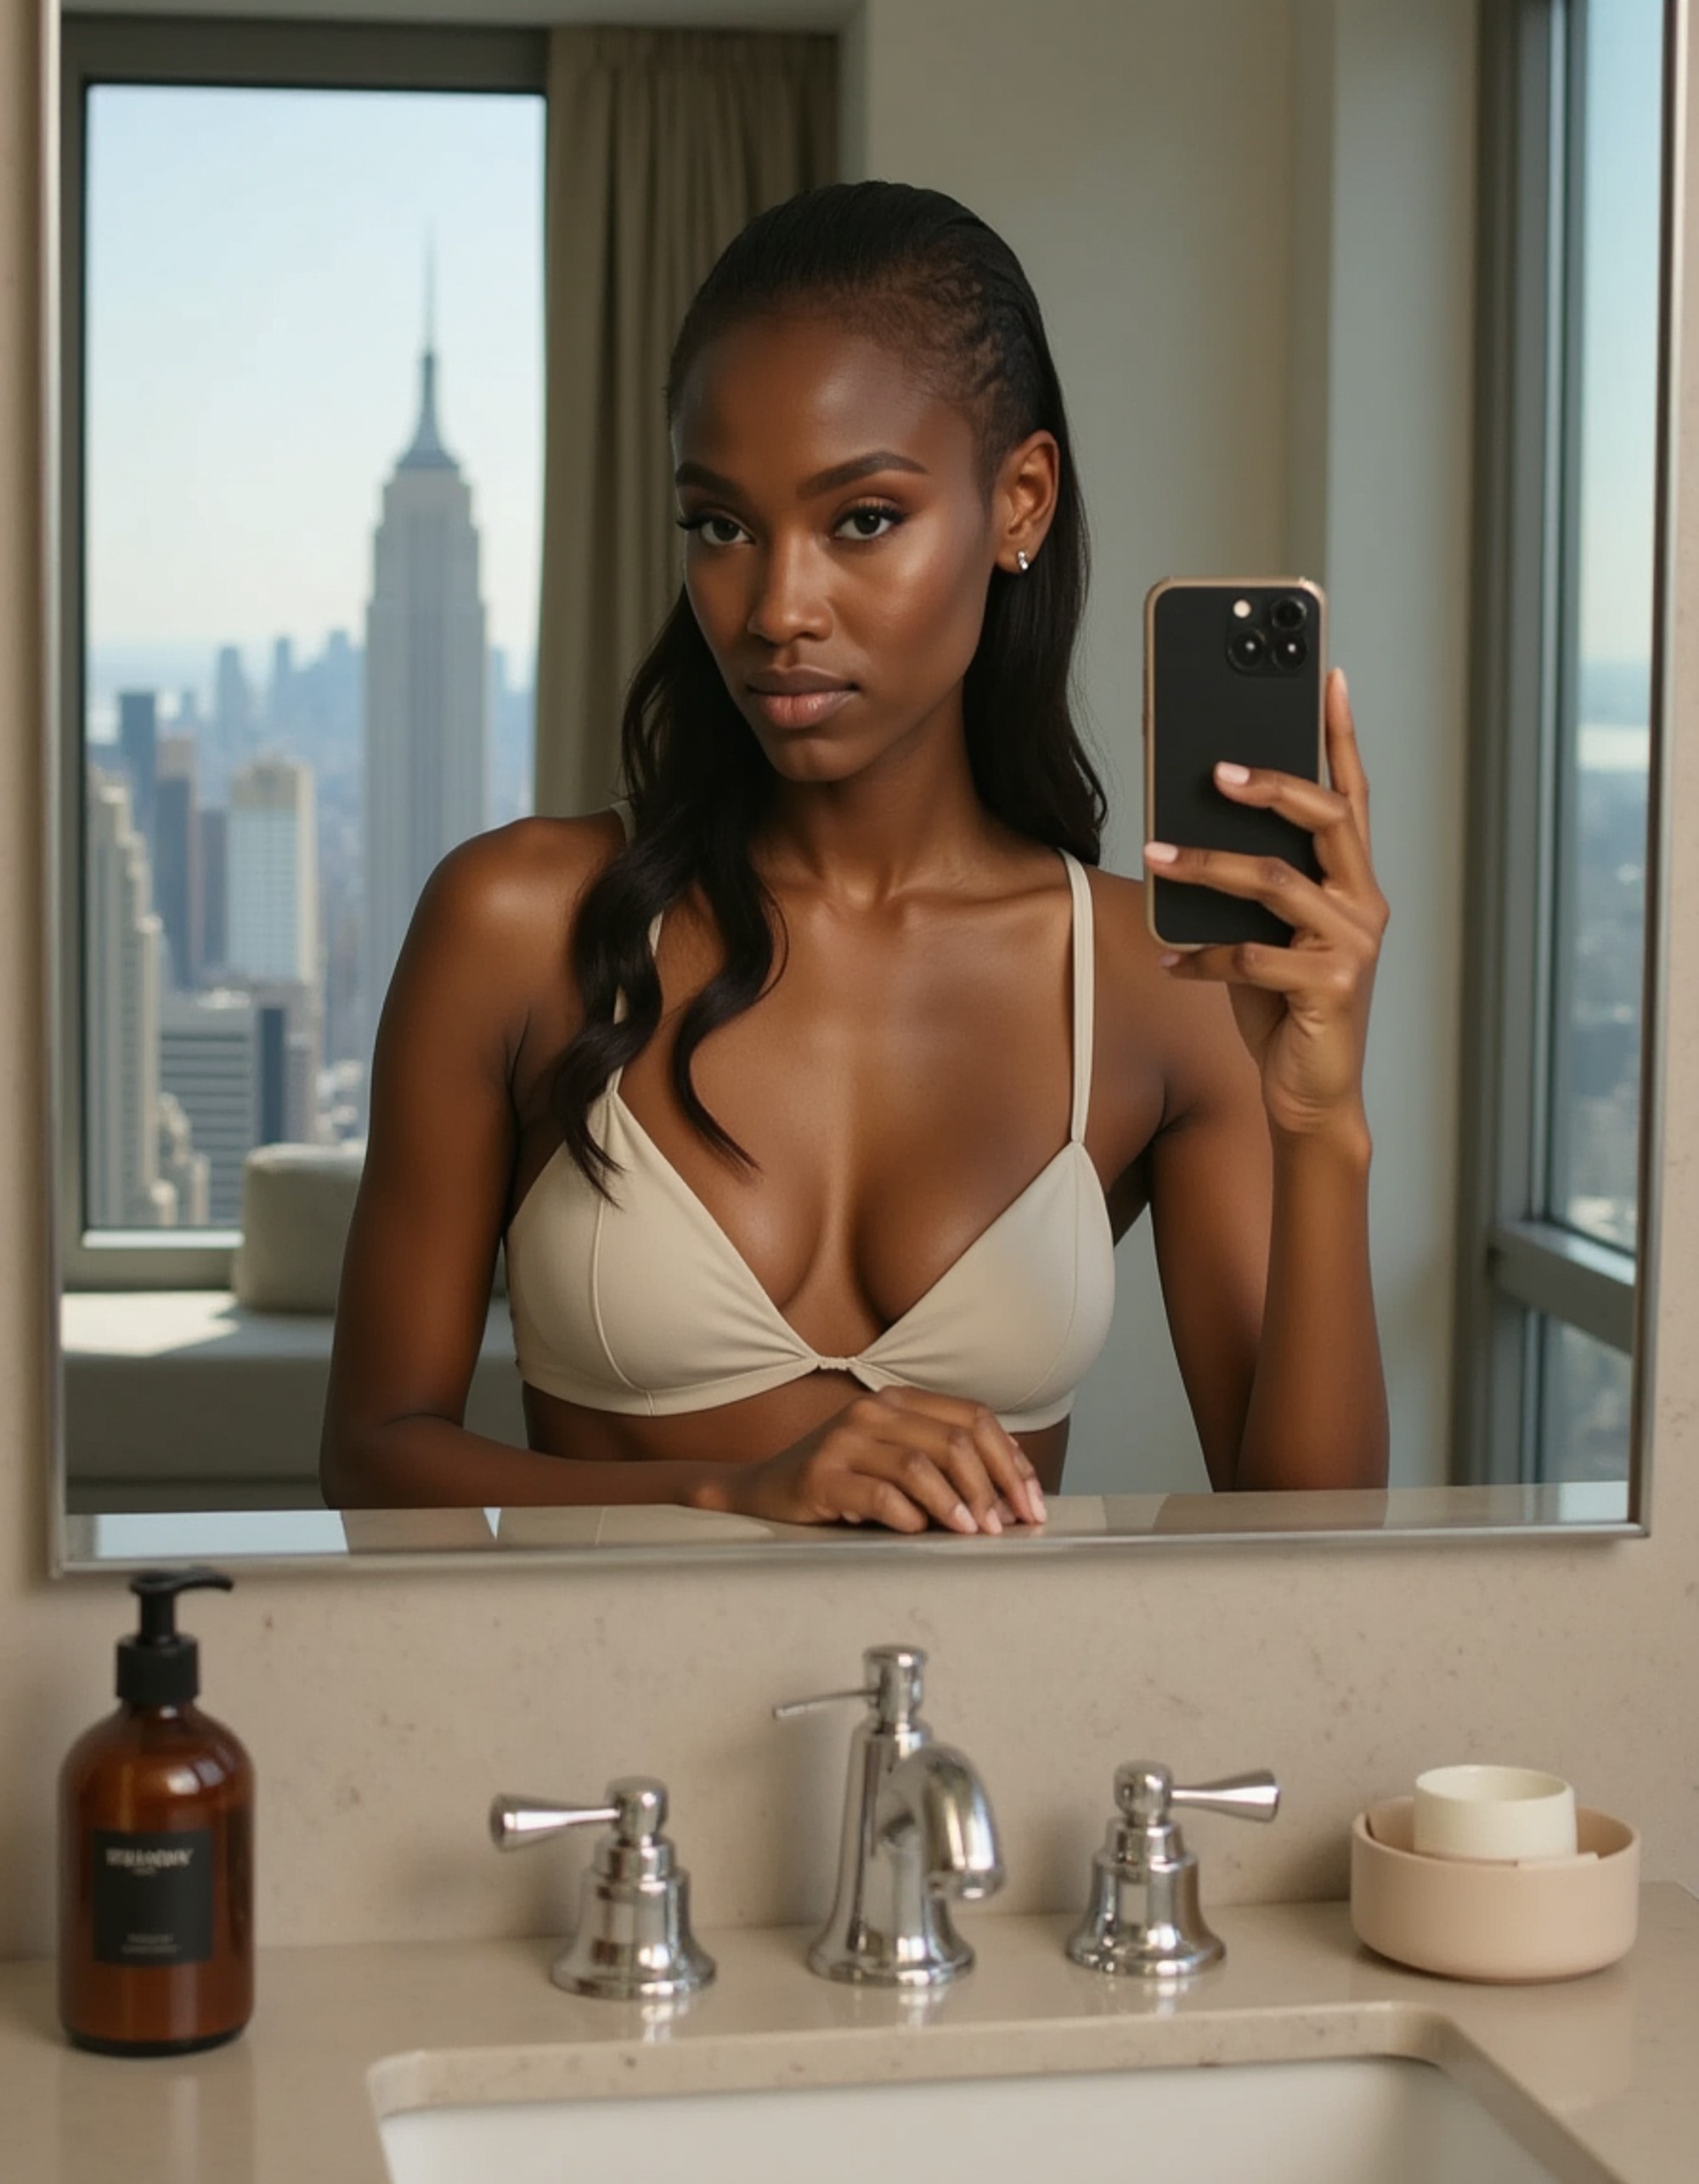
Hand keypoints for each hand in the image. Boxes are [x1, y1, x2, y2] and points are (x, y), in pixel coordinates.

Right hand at [727, 1388, 1047, 1533]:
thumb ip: (944, 1463)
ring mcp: (844, 1439)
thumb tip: (1010, 1493)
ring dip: (955, 1503)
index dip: (1010, 1461)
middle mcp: (873, 1410)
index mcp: (899, 1400)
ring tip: (971, 1532)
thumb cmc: (841, 1479)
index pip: (974, 1418)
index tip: (1031, 1501)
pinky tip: (918, 1531)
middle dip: (992, 1487)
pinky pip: (878, 1494)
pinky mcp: (821, 1475)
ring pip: (919, 1465)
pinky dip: (907, 1515)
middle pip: (954, 1441)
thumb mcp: (896, 1459)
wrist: (763, 1490)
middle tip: (1005, 1525)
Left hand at [1143, 665, 1387, 1139]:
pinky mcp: (1330, 988)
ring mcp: (1352, 945)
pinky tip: (1168, 959)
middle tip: (1218, 770)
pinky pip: (1252, 957)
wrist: (1311, 1094)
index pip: (1352, 793)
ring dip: (1208, 867)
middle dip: (1273, 785)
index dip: (1342, 735)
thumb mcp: (1268, 936)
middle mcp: (1364, 903)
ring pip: (1276, 882)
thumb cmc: (1286, 1008)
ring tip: (1157, 855)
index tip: (1330, 676)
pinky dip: (1202, 957)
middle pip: (1326, 819)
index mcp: (1353, 880)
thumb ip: (1252, 889)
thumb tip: (1189, 834)